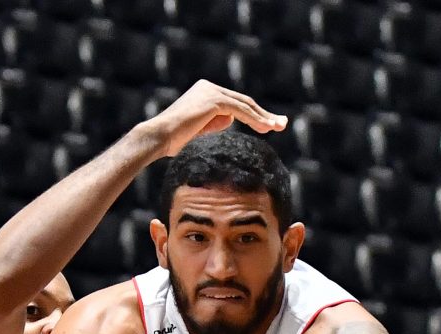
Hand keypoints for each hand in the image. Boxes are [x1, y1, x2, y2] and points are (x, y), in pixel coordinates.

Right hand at [139, 80, 286, 157]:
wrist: (159, 136)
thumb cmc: (173, 139)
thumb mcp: (199, 128)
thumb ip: (215, 121)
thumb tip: (231, 119)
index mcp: (204, 91)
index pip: (235, 103)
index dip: (254, 114)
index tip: (269, 125)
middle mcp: (208, 87)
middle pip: (244, 101)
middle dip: (264, 114)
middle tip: (282, 124)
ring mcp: (211, 91)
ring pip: (245, 105)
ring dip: (264, 117)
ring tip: (279, 127)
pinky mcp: (214, 100)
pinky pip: (241, 110)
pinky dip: (255, 119)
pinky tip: (266, 127)